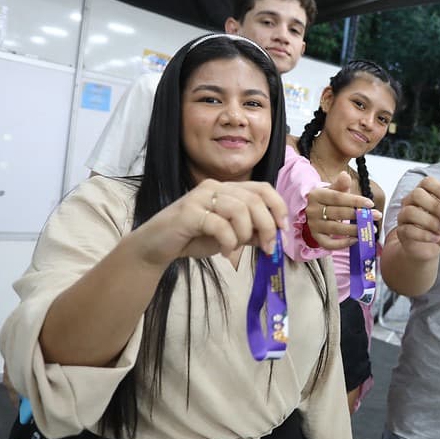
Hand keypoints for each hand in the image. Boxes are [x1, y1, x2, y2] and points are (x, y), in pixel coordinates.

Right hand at [136, 179, 288, 265]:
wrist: (156, 247)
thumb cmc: (194, 238)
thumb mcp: (230, 236)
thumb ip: (251, 233)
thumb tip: (275, 235)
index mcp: (228, 189)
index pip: (263, 188)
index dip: (278, 207)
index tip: (283, 229)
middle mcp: (215, 187)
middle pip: (254, 199)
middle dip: (267, 226)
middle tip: (268, 247)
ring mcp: (200, 197)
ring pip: (239, 209)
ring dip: (247, 234)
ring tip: (239, 249)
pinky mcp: (189, 212)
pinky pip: (220, 225)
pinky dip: (229, 241)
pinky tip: (226, 252)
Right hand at [305, 172, 381, 249]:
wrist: (314, 210)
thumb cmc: (328, 199)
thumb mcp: (333, 189)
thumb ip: (341, 184)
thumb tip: (345, 175)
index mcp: (317, 195)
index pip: (338, 198)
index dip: (355, 200)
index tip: (371, 204)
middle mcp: (313, 210)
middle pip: (338, 213)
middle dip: (359, 215)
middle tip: (376, 216)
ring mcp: (313, 225)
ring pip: (336, 229)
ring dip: (355, 230)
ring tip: (369, 229)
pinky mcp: (316, 237)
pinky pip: (329, 243)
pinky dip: (343, 243)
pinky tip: (355, 240)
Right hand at [394, 176, 439, 260]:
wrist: (428, 248)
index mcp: (424, 193)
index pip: (427, 182)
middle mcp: (411, 201)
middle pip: (417, 194)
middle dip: (436, 206)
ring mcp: (403, 216)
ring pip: (410, 212)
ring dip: (430, 221)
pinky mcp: (401, 231)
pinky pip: (408, 230)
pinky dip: (424, 235)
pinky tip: (436, 238)